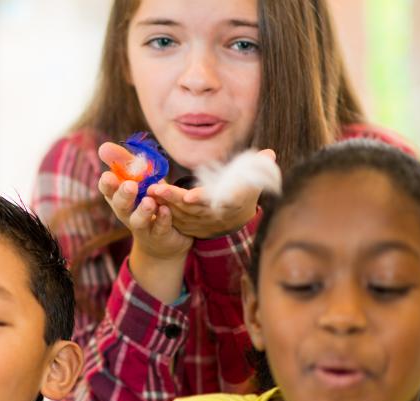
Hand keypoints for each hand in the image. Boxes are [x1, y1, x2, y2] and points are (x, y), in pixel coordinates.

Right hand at [98, 142, 192, 260]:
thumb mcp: (137, 181)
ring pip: (138, 220)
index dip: (107, 184)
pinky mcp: (159, 235)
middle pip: (120, 205)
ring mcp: (142, 226)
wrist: (162, 239)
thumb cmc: (147, 202)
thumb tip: (103, 146)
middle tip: (130, 186)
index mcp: (118, 197)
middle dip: (124, 195)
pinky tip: (166, 209)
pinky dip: (162, 219)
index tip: (109, 176)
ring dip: (142, 210)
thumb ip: (124, 163)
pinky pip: (160, 228)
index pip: (107, 190)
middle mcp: (126, 213)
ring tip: (149, 201)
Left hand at [150, 149, 274, 238]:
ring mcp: (203, 224)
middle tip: (158, 189)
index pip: (220, 202)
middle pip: (194, 208)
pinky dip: (162, 211)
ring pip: (182, 214)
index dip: (205, 198)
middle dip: (175, 199)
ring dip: (165, 203)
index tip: (190, 195)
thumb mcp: (256, 181)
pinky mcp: (191, 228)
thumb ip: (261, 168)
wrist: (235, 219)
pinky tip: (150, 199)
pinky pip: (175, 220)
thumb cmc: (245, 193)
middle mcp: (217, 216)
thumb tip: (269, 154)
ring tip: (150, 190)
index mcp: (235, 204)